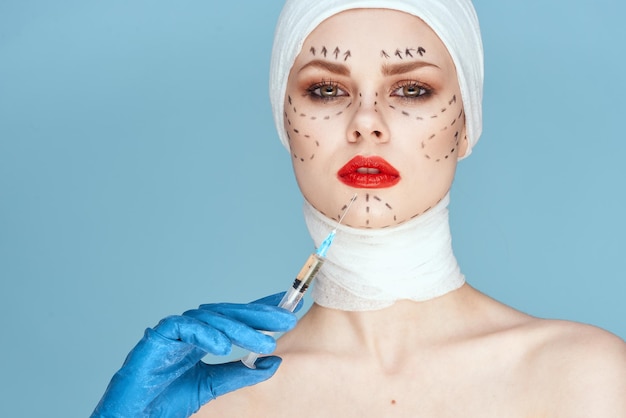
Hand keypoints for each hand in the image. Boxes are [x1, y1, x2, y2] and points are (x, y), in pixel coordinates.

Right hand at [91, 293, 297, 417]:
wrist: (136, 415)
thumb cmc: (167, 401)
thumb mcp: (214, 386)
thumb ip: (242, 373)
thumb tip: (274, 361)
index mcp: (203, 337)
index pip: (235, 317)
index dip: (260, 308)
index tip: (286, 303)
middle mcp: (191, 328)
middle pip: (228, 313)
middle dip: (258, 314)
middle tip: (286, 318)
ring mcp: (175, 330)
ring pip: (212, 319)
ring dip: (241, 330)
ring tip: (265, 343)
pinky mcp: (159, 335)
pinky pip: (186, 327)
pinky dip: (206, 334)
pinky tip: (224, 345)